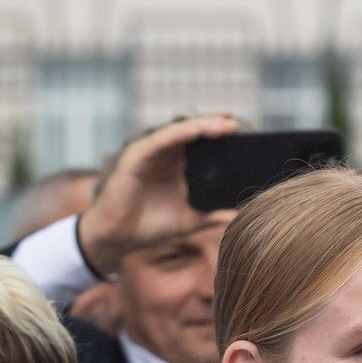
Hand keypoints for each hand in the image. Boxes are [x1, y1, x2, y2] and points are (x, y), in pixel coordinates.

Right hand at [73, 112, 239, 276]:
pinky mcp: (136, 156)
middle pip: (192, 133)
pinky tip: (197, 129)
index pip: (201, 144)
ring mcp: (150, 153)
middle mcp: (164, 155)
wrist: (119, 238)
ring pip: (179, 131)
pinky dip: (180, 133)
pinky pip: (160, 139)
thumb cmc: (151, 227)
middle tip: (236, 124)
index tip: (242, 132)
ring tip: (223, 124)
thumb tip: (241, 216)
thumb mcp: (191, 220)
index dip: (219, 135)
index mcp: (177, 166)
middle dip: (215, 125)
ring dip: (202, 125)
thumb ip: (214, 215)